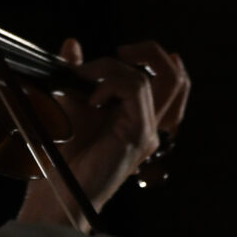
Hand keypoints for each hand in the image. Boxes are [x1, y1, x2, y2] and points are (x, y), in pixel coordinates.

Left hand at [14, 39, 188, 227]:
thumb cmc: (63, 157)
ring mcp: (147, 132)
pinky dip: (109, 82)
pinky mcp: (139, 134)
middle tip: (121, 49)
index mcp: (139, 122)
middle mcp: (150, 127)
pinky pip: (135, 90)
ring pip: (148, 80)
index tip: (122, 50)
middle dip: (151, 52)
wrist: (59, 192)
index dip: (156, 60)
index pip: (171, 85)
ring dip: (112, 68)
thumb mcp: (70, 104)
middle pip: (176, 80)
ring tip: (84, 77)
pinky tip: (90, 98)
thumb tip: (72, 44)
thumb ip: (78, 75)